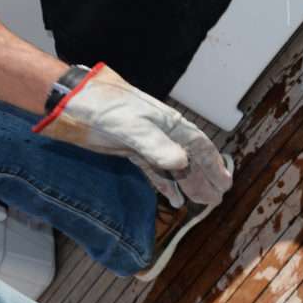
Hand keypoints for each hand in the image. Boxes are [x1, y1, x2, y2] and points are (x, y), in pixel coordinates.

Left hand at [35, 64, 231, 206]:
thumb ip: (157, 146)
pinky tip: (174, 199)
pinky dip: (167, 185)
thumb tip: (183, 164)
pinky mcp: (133, 152)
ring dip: (189, 184)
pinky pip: (156, 172)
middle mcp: (165, 135)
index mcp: (172, 125)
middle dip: (206, 178)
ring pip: (176, 168)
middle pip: (191, 160)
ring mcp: (149, 144)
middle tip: (218, 198)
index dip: (214, 166)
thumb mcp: (133, 127)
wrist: (78, 101)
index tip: (225, 183)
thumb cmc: (108, 108)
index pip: (200, 148)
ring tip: (202, 202)